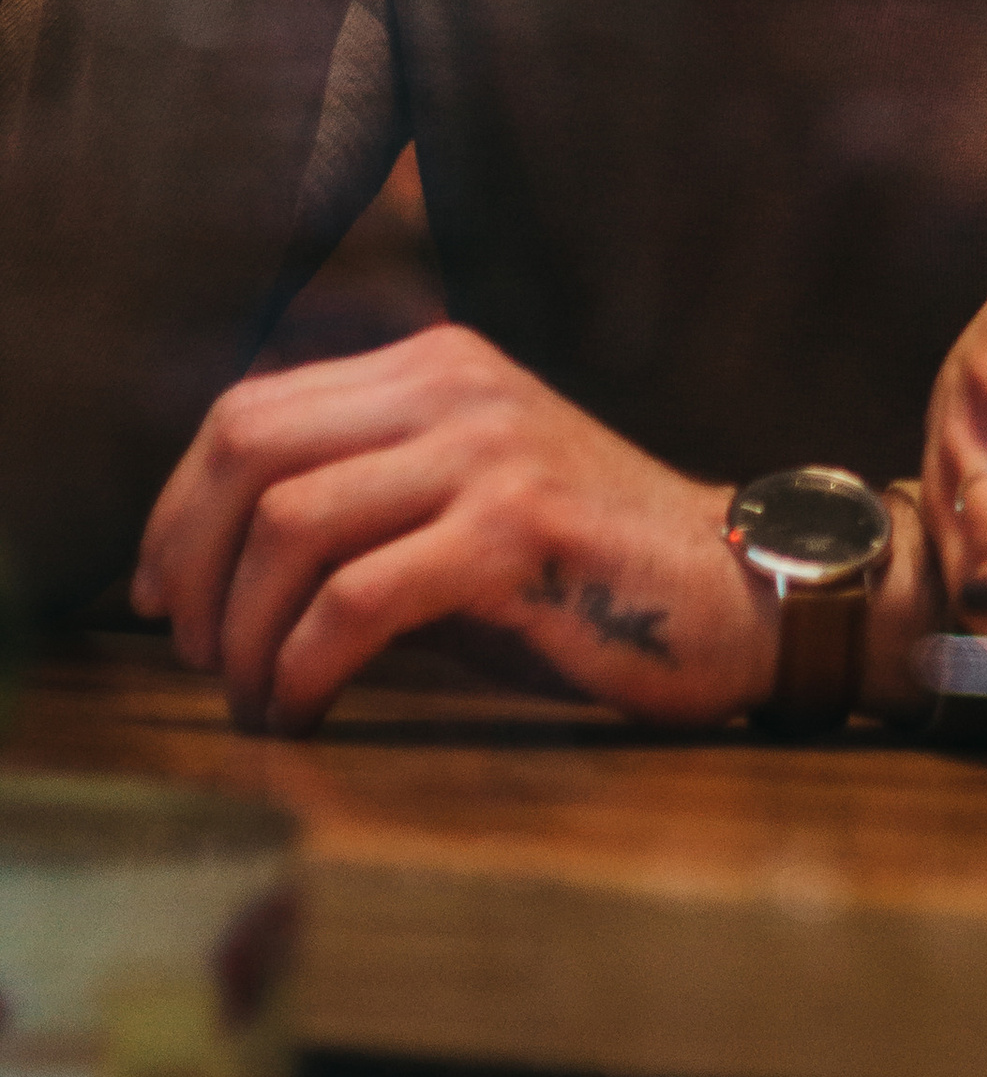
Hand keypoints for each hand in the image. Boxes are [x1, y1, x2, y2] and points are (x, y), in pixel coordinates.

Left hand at [131, 324, 777, 734]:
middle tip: (195, 656)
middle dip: (191, 565)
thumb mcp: (465, 499)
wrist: (736, 589)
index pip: (248, 408)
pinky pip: (358, 599)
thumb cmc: (586, 569)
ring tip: (252, 696)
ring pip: (290, 523)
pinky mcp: (516, 535)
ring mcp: (487, 454)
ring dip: (242, 631)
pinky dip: (303, 666)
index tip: (160, 598)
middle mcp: (454, 388)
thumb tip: (214, 570)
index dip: (176, 508)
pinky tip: (305, 711)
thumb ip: (365, 500)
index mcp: (434, 366)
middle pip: (248, 450)